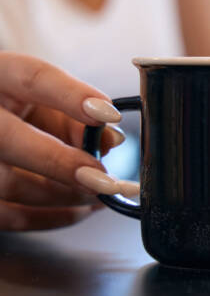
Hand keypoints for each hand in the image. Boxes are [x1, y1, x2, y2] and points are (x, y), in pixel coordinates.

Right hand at [0, 53, 125, 230]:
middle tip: (104, 179)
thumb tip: (113, 140)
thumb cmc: (15, 107)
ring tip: (101, 192)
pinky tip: (83, 209)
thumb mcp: (42, 98)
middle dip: (61, 163)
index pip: (32, 77)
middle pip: (8, 139)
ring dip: (64, 195)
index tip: (109, 114)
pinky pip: (8, 216)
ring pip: (9, 185)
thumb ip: (75, 114)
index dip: (71, 96)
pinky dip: (52, 217)